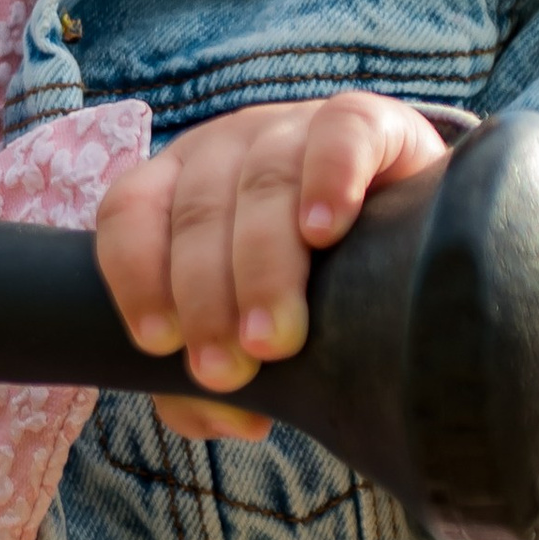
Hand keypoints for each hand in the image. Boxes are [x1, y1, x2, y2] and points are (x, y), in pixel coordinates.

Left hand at [95, 92, 450, 440]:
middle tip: (226, 370)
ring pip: (263, 181)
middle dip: (205, 296)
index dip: (134, 276)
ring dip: (263, 264)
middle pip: (198, 211)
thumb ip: (218, 379)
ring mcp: (291, 128)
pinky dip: (329, 178)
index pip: (128, 214)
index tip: (159, 345)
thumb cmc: (309, 282)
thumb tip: (234, 419)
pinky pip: (340, 133)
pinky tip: (327, 230)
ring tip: (273, 338)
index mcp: (177, 189)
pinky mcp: (366, 120)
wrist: (410, 218)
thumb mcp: (252, 322)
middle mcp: (225, 149)